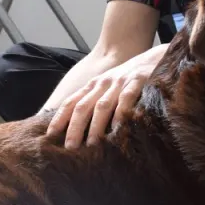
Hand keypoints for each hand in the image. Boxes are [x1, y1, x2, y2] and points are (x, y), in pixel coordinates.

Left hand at [47, 47, 162, 148]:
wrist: (154, 57)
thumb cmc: (130, 78)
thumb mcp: (109, 87)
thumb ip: (96, 102)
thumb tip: (80, 128)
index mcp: (93, 85)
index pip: (71, 102)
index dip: (59, 118)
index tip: (50, 135)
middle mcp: (102, 83)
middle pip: (82, 106)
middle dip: (74, 127)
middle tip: (69, 147)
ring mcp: (119, 82)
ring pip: (102, 105)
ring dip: (95, 125)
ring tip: (91, 144)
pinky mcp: (137, 81)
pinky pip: (126, 99)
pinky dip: (120, 113)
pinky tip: (117, 128)